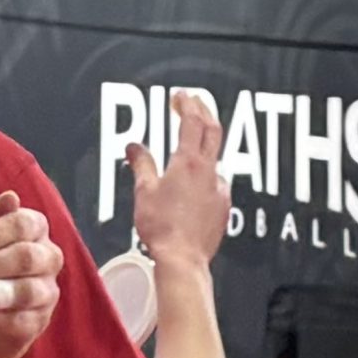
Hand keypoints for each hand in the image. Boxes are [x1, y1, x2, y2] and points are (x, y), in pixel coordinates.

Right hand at [128, 90, 231, 268]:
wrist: (183, 260)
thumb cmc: (162, 229)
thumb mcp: (144, 192)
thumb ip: (141, 164)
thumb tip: (134, 147)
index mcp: (188, 163)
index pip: (192, 122)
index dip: (187, 104)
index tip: (181, 97)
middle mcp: (209, 172)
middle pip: (213, 130)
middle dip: (204, 112)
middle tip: (195, 103)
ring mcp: (219, 189)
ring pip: (215, 158)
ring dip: (205, 145)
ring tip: (192, 145)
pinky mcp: (223, 207)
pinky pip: (217, 182)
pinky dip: (207, 174)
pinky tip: (197, 183)